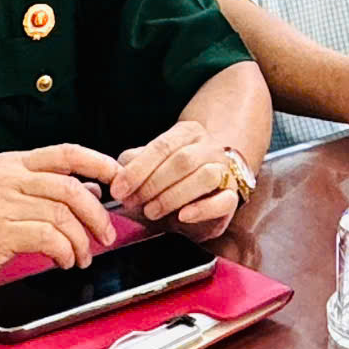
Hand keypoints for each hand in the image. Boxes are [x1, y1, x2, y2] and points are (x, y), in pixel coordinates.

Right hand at [0, 145, 119, 312]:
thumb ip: (38, 192)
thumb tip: (87, 188)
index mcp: (6, 165)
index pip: (64, 152)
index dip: (99, 162)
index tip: (119, 177)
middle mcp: (3, 179)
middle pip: (71, 187)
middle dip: (97, 214)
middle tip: (105, 235)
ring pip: (62, 215)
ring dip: (81, 241)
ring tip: (81, 257)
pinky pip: (48, 238)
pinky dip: (64, 252)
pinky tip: (63, 262)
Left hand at [110, 122, 240, 237]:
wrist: (202, 190)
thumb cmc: (169, 177)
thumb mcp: (148, 165)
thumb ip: (132, 165)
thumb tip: (116, 175)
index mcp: (187, 133)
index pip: (162, 146)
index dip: (138, 169)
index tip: (119, 189)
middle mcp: (209, 148)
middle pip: (183, 160)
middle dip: (152, 184)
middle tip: (132, 202)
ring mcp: (224, 170)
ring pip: (205, 176)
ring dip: (173, 196)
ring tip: (152, 211)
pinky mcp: (232, 197)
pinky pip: (224, 200)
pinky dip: (202, 209)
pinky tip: (183, 216)